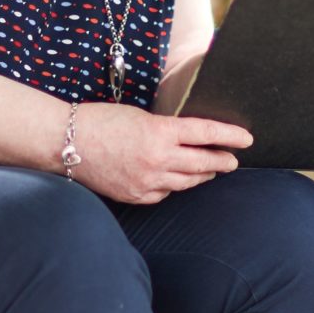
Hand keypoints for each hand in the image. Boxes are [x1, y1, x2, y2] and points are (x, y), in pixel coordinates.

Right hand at [71, 103, 252, 203]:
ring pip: (186, 182)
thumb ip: (166, 129)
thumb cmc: (101, 120)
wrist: (66, 142)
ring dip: (202, 175)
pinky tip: (177, 181)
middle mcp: (157, 159)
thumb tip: (189, 138)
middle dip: (222, 161)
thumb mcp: (141, 116)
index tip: (247, 139)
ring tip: (211, 170)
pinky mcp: (135, 196)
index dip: (230, 136)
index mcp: (160, 132)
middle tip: (233, 160)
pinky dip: (173, 186)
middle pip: (202, 162)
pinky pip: (164, 194)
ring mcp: (146, 181)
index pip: (206, 133)